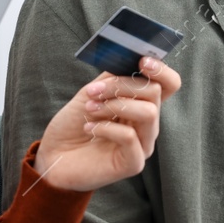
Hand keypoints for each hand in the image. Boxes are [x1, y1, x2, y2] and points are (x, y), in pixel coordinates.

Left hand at [32, 56, 181, 191]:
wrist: (54, 155)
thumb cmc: (74, 125)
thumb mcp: (92, 92)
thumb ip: (112, 76)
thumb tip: (129, 59)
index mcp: (141, 104)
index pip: (169, 84)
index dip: (162, 70)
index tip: (142, 61)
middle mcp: (147, 124)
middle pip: (155, 93)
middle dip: (122, 85)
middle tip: (94, 92)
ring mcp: (143, 144)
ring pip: (148, 113)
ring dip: (114, 105)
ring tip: (90, 110)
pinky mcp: (133, 163)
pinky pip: (130, 137)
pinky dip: (106, 127)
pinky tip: (89, 129)